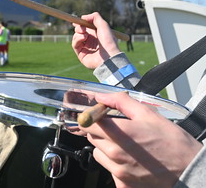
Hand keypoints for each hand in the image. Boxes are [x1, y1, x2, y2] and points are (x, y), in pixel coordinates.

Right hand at [72, 12, 120, 68]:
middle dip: (79, 28)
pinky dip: (77, 39)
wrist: (108, 56)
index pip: (86, 28)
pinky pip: (74, 44)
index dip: (81, 24)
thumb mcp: (103, 25)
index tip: (77, 20)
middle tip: (82, 28)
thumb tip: (83, 17)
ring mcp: (85, 48)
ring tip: (85, 35)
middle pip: (79, 32)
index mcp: (97, 35)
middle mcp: (91, 41)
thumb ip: (94, 17)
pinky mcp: (81, 54)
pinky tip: (83, 38)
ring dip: (78, 33)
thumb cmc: (108, 41)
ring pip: (75, 37)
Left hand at [80, 92, 202, 187]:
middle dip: (100, 130)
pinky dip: (114, 162)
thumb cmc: (172, 142)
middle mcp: (115, 153)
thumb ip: (121, 102)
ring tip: (125, 144)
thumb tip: (101, 97)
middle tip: (117, 129)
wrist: (189, 169)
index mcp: (120, 133)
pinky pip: (108, 168)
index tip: (98, 116)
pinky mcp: (122, 183)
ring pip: (98, 153)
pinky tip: (129, 159)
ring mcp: (118, 170)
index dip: (91, 117)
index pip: (87, 123)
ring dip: (105, 147)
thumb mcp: (148, 114)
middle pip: (91, 137)